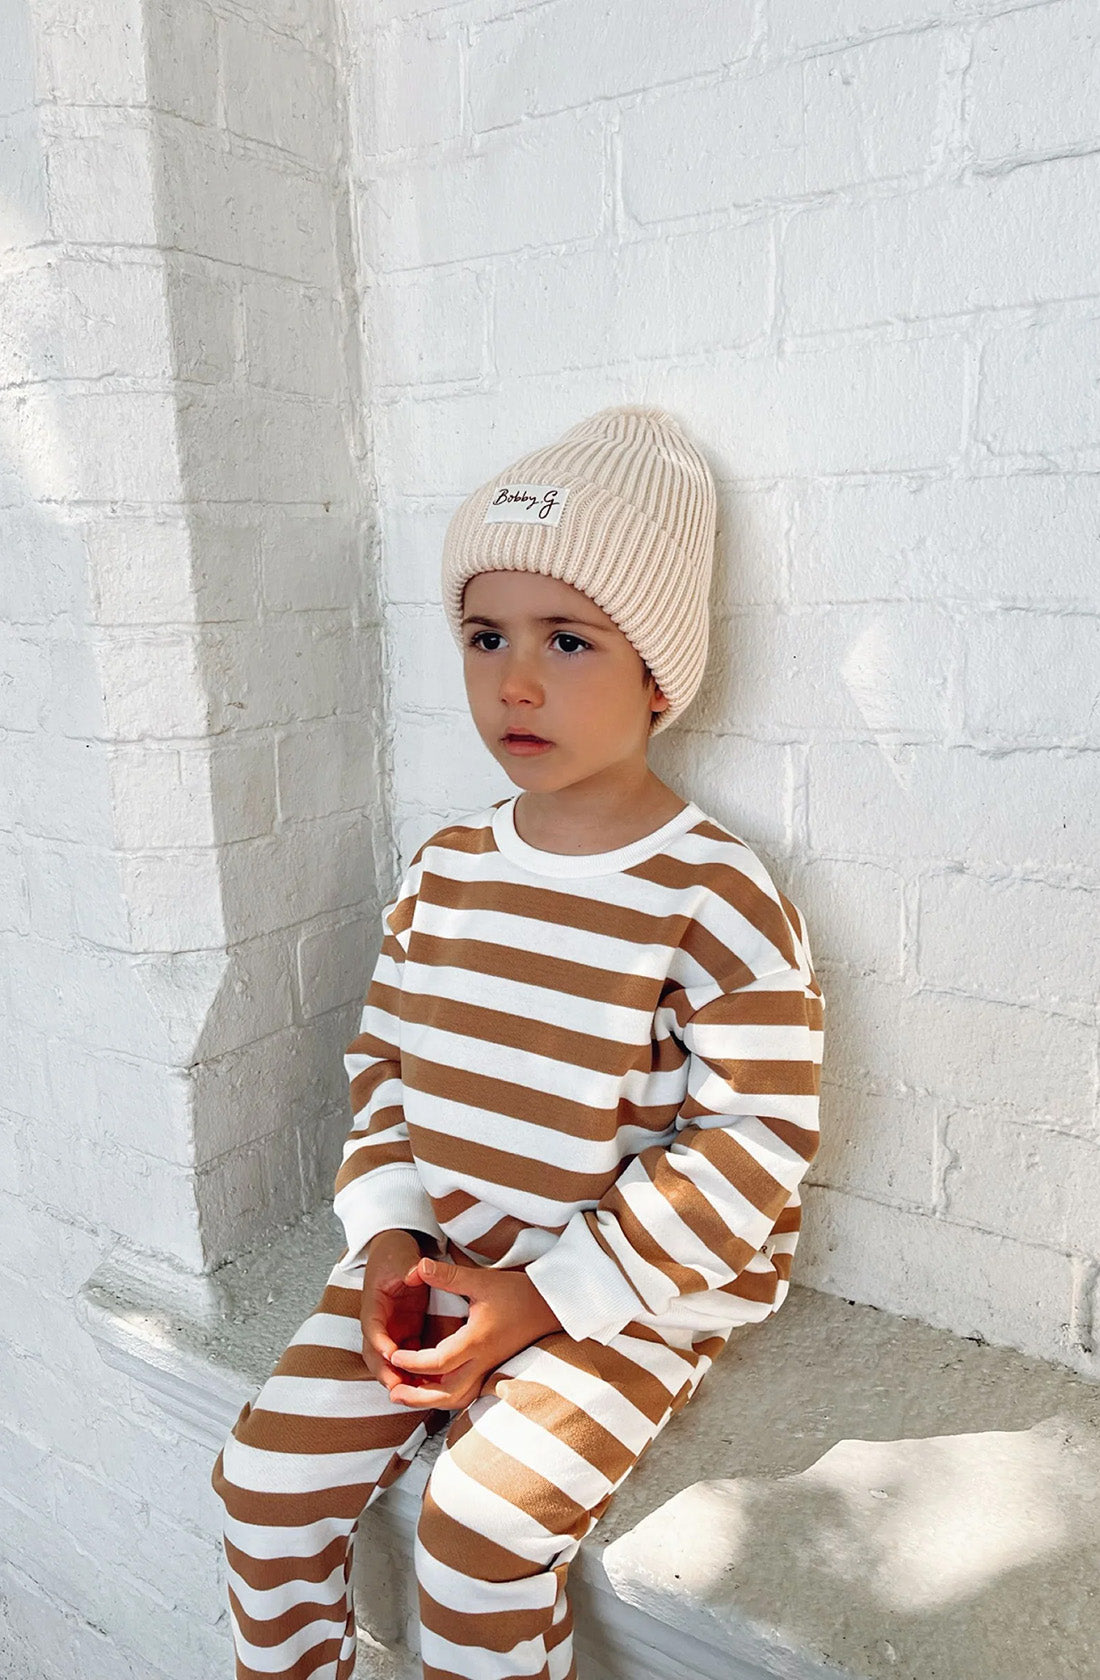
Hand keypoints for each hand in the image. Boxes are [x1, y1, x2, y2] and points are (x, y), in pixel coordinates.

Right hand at [359, 1229, 434, 1399]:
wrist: (396, 1249)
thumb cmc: (395, 1252)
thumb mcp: (401, 1256)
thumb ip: (409, 1266)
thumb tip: (416, 1271)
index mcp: (373, 1304)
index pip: (371, 1327)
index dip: (379, 1342)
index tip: (390, 1353)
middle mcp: (379, 1322)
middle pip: (375, 1353)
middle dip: (385, 1371)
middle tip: (399, 1388)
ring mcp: (392, 1329)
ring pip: (389, 1361)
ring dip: (399, 1377)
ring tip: (416, 1394)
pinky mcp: (406, 1332)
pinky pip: (407, 1358)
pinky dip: (413, 1372)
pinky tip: (429, 1385)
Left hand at [385, 1255, 562, 1409]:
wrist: (550, 1306)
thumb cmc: (517, 1292)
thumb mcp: (481, 1280)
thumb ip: (448, 1276)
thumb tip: (419, 1266)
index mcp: (477, 1340)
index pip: (439, 1362)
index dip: (413, 1362)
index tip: (393, 1355)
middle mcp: (482, 1361)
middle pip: (447, 1393)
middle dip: (418, 1396)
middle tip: (393, 1392)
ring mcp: (488, 1368)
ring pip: (458, 1398)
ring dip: (431, 1401)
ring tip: (407, 1395)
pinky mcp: (491, 1369)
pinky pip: (467, 1393)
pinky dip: (446, 1396)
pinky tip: (431, 1389)